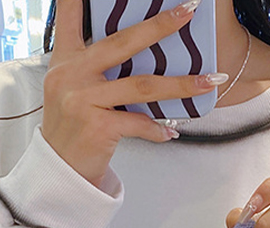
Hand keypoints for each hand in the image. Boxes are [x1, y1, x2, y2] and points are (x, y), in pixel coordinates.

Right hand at [42, 0, 226, 186]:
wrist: (59, 170)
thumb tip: (135, 50)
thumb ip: (92, 66)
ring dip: (182, 84)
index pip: (71, 15)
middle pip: (123, 42)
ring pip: (142, 85)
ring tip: (210, 80)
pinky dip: (158, 129)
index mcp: (66, 59)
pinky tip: (171, 132)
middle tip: (188, 11)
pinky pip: (138, 123)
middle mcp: (72, 73)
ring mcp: (83, 99)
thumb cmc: (72, 129)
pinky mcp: (97, 125)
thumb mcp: (71, 89)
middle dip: (160, 25)